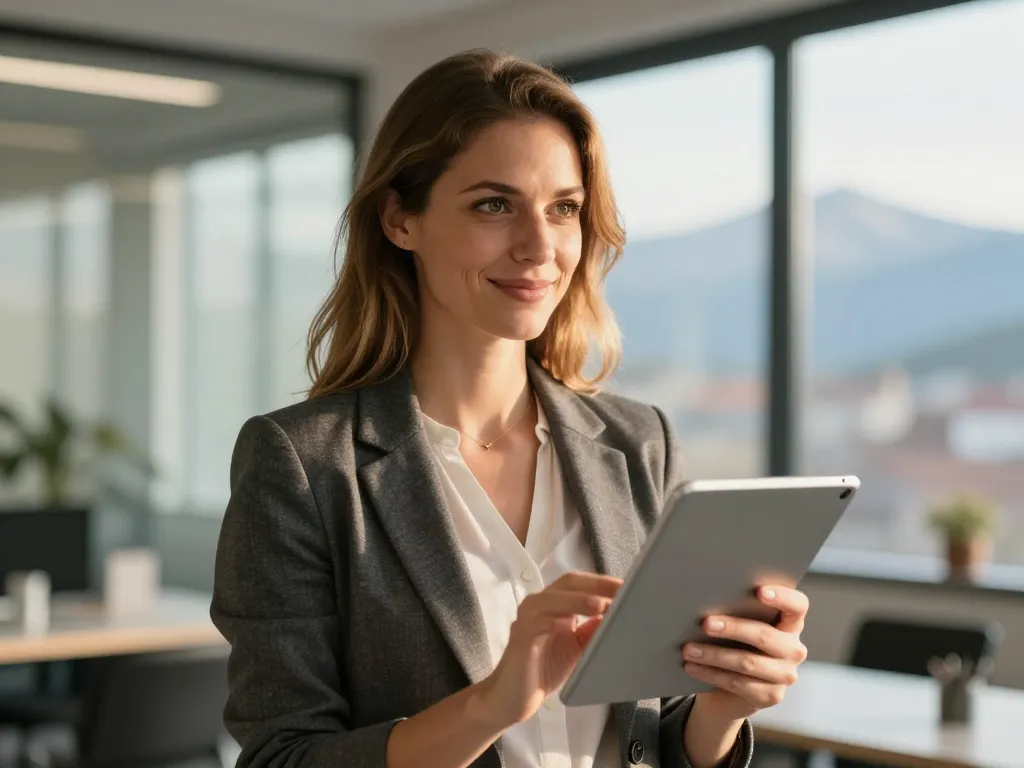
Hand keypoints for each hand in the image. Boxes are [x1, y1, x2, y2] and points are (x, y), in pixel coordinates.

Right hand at [477, 571, 621, 727]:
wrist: (514, 697)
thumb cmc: (544, 669)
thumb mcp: (577, 647)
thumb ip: (592, 630)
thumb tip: (617, 615)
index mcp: (552, 604)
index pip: (578, 583)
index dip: (602, 582)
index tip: (627, 586)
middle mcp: (538, 605)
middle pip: (567, 583)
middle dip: (595, 585)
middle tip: (620, 591)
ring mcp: (527, 619)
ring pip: (552, 599)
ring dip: (578, 600)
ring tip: (601, 605)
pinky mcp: (521, 638)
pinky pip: (538, 623)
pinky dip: (557, 620)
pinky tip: (571, 625)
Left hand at [681, 585, 808, 721]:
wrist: (731, 688)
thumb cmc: (734, 643)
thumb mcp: (739, 626)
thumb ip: (736, 611)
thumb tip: (707, 600)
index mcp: (791, 623)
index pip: (797, 606)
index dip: (782, 597)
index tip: (759, 591)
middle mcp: (794, 649)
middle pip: (765, 636)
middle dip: (732, 628)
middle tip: (706, 624)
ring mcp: (785, 675)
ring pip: (747, 662)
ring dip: (713, 655)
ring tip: (688, 649)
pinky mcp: (771, 696)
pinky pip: (737, 683)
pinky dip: (710, 673)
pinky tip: (691, 667)